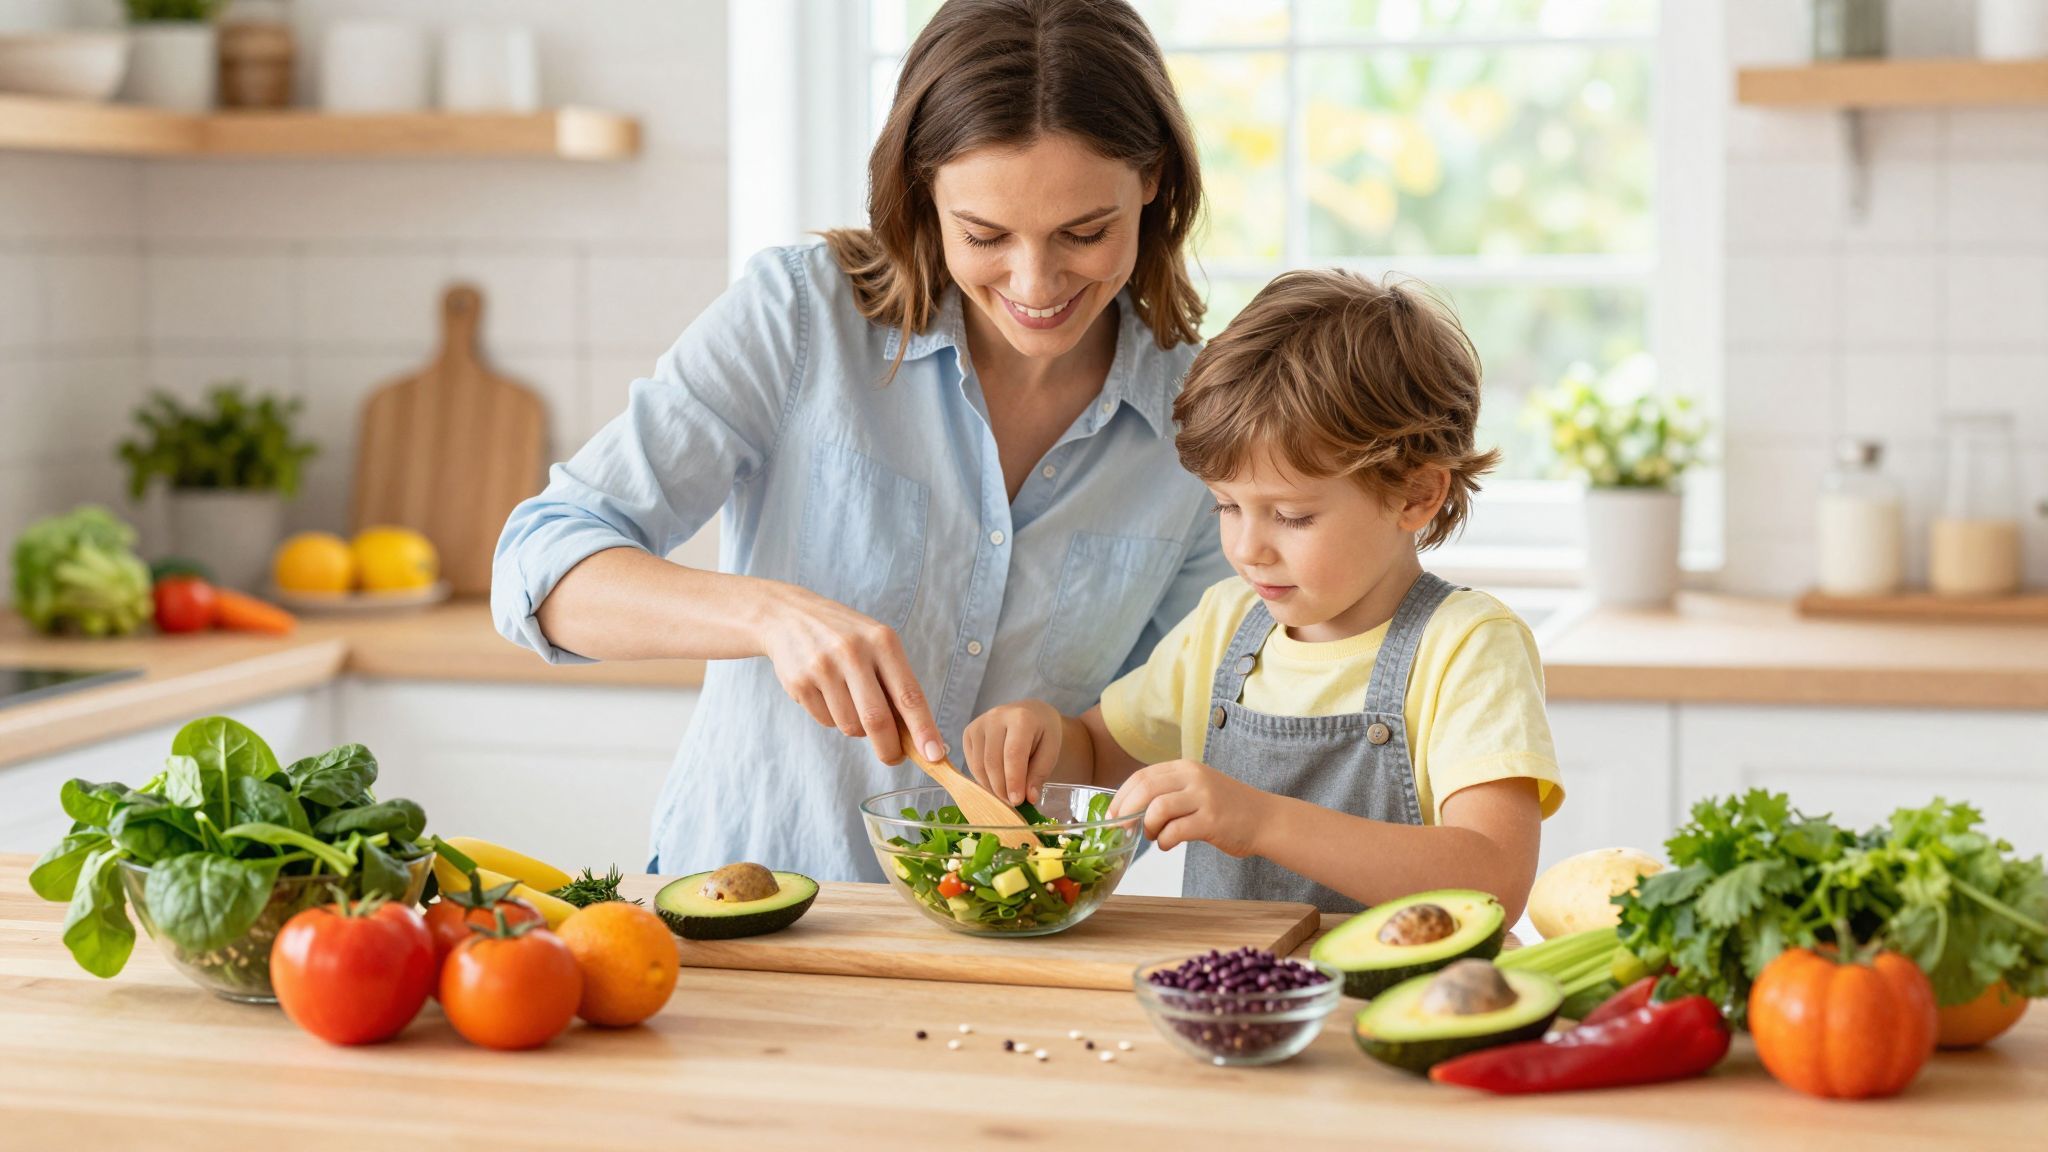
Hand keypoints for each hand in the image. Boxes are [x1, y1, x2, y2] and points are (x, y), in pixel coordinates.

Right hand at [758, 581, 943, 765]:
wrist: (788, 615)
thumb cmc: (845, 636)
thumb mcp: (876, 644)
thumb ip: (895, 683)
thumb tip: (914, 736)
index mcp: (882, 641)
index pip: (909, 695)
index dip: (923, 729)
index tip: (934, 755)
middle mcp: (853, 652)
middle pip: (877, 719)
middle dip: (890, 748)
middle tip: (895, 757)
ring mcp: (823, 667)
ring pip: (850, 726)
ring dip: (857, 729)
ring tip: (851, 703)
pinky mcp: (799, 683)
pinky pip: (826, 721)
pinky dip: (833, 719)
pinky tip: (827, 694)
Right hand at [962, 699, 1065, 805]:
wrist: (1031, 714)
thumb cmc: (1043, 733)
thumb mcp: (1051, 750)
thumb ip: (1040, 773)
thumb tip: (1028, 797)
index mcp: (1021, 717)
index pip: (1013, 753)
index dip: (1013, 780)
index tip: (1017, 801)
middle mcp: (996, 716)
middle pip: (992, 761)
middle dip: (1002, 788)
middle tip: (1013, 803)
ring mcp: (979, 724)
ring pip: (979, 765)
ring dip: (991, 787)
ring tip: (1006, 796)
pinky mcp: (969, 733)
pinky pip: (972, 764)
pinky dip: (983, 779)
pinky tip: (997, 784)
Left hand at [1110, 761, 1269, 856]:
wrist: (1264, 818)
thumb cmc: (1226, 808)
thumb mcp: (1196, 789)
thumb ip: (1168, 793)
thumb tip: (1130, 811)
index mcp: (1185, 768)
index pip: (1141, 776)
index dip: (1121, 797)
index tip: (1112, 814)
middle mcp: (1193, 777)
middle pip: (1145, 788)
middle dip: (1127, 811)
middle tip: (1122, 828)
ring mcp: (1204, 797)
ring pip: (1158, 808)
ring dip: (1148, 827)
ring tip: (1153, 836)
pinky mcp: (1212, 820)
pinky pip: (1175, 830)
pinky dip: (1164, 841)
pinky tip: (1168, 845)